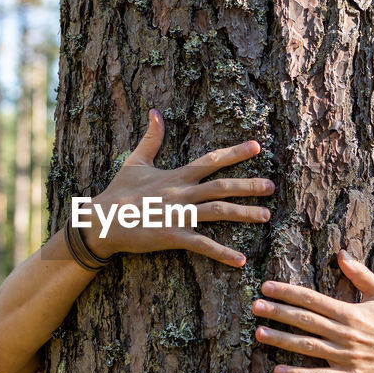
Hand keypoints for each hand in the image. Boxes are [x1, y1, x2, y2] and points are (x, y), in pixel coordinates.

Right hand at [83, 108, 273, 266]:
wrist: (101, 220)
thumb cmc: (117, 192)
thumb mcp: (135, 162)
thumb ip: (151, 138)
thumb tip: (155, 112)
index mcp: (176, 175)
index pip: (210, 160)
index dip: (234, 153)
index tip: (257, 146)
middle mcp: (181, 192)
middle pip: (222, 186)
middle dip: (248, 185)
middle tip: (272, 186)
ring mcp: (178, 215)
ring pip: (218, 212)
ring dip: (244, 214)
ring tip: (265, 215)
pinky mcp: (172, 236)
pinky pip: (202, 245)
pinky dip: (222, 253)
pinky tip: (241, 260)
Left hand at [253, 249, 373, 372]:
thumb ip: (360, 274)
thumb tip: (341, 253)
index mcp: (350, 312)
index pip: (312, 299)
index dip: (288, 292)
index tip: (267, 286)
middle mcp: (345, 334)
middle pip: (305, 321)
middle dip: (278, 313)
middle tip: (256, 306)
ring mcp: (346, 357)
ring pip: (308, 347)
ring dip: (282, 340)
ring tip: (259, 334)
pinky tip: (278, 370)